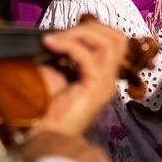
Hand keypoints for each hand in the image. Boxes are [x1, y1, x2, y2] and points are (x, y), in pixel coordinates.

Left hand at [35, 17, 128, 137]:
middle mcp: (109, 77)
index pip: (111, 40)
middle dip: (89, 27)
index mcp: (102, 73)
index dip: (89, 29)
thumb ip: (64, 54)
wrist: (45, 134)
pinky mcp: (97, 86)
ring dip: (79, 33)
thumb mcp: (56, 72)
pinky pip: (88, 55)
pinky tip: (51, 44)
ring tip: (55, 39)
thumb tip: (56, 33)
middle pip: (116, 37)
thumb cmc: (47, 107)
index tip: (62, 33)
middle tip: (61, 33)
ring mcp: (106, 82)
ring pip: (109, 42)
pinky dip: (68, 44)